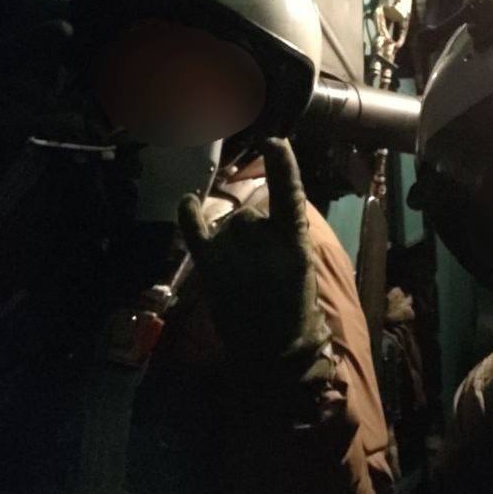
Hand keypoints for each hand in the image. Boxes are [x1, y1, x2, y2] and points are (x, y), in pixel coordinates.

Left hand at [178, 138, 323, 370]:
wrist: (274, 352)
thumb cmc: (296, 311)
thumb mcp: (303, 268)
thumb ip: (286, 238)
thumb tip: (264, 216)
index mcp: (293, 243)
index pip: (289, 194)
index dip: (283, 166)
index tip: (276, 142)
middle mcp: (261, 242)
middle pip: (250, 215)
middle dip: (254, 231)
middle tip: (262, 266)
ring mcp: (232, 253)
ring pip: (227, 225)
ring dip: (231, 238)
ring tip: (242, 272)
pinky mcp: (209, 267)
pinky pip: (195, 230)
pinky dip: (190, 213)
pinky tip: (189, 199)